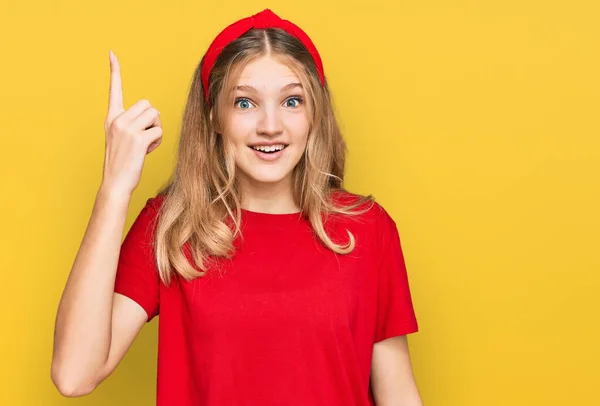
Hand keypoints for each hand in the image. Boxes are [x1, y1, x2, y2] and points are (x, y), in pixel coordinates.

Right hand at [100, 50, 162, 195]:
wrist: (115, 183)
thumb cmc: (123, 163)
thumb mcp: (121, 139)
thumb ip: (131, 124)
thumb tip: (151, 116)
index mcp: (112, 118)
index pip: (114, 90)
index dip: (115, 71)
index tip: (112, 53)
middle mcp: (117, 120)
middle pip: (147, 104)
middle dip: (152, 119)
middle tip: (145, 136)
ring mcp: (127, 129)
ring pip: (155, 116)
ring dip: (156, 129)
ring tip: (145, 144)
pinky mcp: (138, 139)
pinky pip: (158, 130)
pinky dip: (157, 141)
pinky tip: (147, 151)